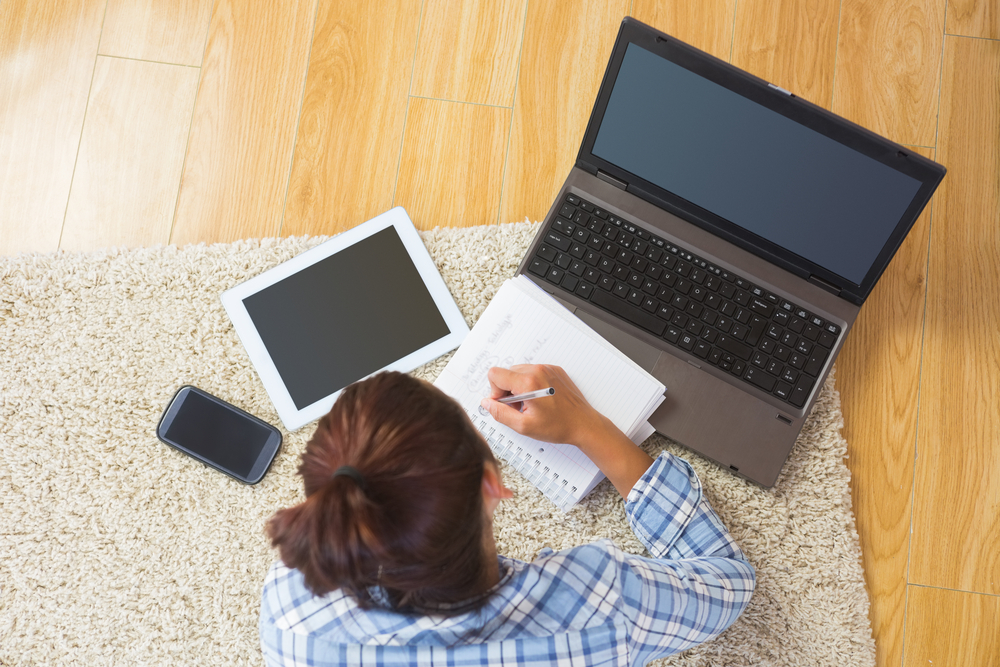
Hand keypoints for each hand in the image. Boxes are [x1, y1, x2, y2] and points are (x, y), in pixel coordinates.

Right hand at [479, 364, 653, 497]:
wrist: (584, 424)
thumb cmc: (558, 427)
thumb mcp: (524, 426)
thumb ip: (500, 413)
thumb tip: (487, 403)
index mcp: (528, 383)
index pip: (495, 374)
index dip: (495, 391)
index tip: (504, 404)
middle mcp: (538, 371)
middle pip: (506, 372)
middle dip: (507, 390)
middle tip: (518, 408)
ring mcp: (548, 369)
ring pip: (519, 371)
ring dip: (519, 387)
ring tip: (530, 405)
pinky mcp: (555, 370)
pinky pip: (534, 372)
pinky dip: (531, 384)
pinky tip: (540, 400)